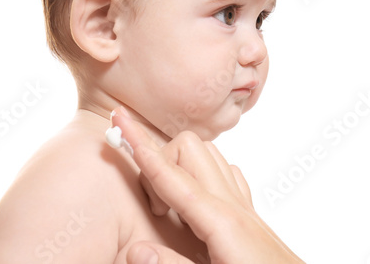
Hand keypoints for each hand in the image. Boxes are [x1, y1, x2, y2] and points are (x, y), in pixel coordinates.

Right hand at [111, 107, 304, 263]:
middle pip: (189, 149)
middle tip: (153, 203)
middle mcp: (232, 204)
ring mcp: (242, 205)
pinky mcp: (248, 212)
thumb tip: (134, 249)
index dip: (140, 146)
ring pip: (207, 154)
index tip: (121, 119)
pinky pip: (223, 173)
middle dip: (160, 158)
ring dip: (179, 165)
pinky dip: (201, 174)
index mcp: (220, 221)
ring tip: (168, 203)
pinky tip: (194, 200)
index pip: (170, 174)